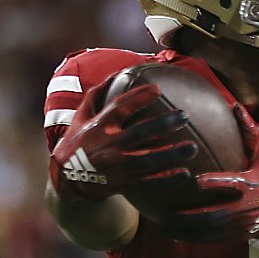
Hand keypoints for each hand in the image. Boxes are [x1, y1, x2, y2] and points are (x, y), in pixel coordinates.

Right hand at [49, 81, 202, 203]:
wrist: (66, 180)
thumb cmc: (76, 143)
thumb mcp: (80, 118)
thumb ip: (95, 96)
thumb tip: (114, 74)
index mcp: (98, 127)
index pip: (119, 108)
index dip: (138, 97)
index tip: (157, 88)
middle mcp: (108, 145)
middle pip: (140, 133)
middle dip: (163, 124)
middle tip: (184, 115)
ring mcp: (116, 166)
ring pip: (148, 160)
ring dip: (171, 154)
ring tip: (191, 148)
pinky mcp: (122, 183)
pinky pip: (147, 181)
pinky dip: (166, 178)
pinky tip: (184, 174)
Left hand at [155, 107, 258, 242]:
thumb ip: (249, 130)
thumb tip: (234, 105)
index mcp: (252, 183)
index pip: (232, 182)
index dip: (214, 182)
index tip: (195, 180)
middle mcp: (246, 206)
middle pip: (213, 215)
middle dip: (186, 217)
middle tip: (162, 213)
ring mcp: (242, 223)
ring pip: (210, 231)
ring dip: (185, 231)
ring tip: (161, 228)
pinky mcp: (240, 233)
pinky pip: (214, 238)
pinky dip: (194, 238)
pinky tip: (175, 236)